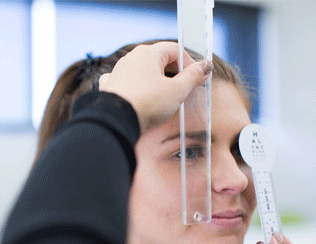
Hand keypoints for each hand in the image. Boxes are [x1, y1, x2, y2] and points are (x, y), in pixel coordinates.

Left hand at [98, 41, 212, 133]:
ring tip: (164, 95)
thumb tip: (205, 66)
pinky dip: (136, 86)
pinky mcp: (110, 86)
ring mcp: (119, 71)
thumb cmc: (147, 104)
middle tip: (184, 87)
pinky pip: (127, 81)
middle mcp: (131, 58)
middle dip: (174, 71)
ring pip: (142, 70)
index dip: (190, 63)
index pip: (175, 50)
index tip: (198, 78)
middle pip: (159, 59)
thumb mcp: (177, 91)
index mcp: (148, 53)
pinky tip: (139, 94)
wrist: (116, 121)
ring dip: (155, 79)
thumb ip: (192, 77)